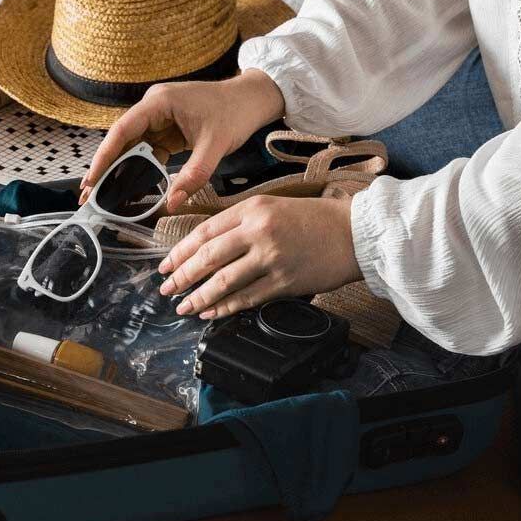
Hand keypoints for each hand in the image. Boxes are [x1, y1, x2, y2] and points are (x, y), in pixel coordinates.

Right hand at [81, 69, 284, 211]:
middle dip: (105, 168)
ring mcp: (160, 118)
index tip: (91, 180)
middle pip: (122, 140)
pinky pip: (148, 151)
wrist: (253, 99)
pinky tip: (129, 188)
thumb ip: (193, 175)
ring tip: (103, 195)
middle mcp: (154, 107)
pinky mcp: (168, 129)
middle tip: (88, 196)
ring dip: (120, 170)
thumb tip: (172, 203)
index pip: (122, 131)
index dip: (103, 157)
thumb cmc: (235, 112)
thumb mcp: (215, 146)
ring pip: (132, 147)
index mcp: (159, 102)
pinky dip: (140, 169)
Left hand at [158, 195, 361, 318]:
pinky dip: (225, 307)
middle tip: (166, 288)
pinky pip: (247, 298)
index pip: (204, 232)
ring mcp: (271, 258)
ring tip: (183, 306)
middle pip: (207, 256)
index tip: (166, 265)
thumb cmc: (316, 220)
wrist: (355, 233)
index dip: (180, 251)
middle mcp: (258, 231)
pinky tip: (211, 312)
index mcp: (252, 209)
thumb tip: (208, 246)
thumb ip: (241, 223)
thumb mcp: (273, 207)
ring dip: (198, 296)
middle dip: (182, 276)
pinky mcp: (284, 281)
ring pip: (223, 280)